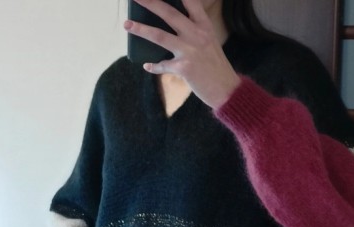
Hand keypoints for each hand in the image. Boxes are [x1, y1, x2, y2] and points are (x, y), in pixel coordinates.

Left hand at [124, 0, 240, 108]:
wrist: (227, 91)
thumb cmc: (217, 68)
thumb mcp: (210, 43)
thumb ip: (195, 33)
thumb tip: (172, 29)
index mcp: (204, 27)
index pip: (191, 2)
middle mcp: (197, 35)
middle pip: (169, 14)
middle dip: (150, 2)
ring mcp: (190, 51)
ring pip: (160, 36)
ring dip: (141, 29)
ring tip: (127, 24)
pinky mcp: (184, 68)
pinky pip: (163, 65)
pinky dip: (154, 66)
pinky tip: (147, 65)